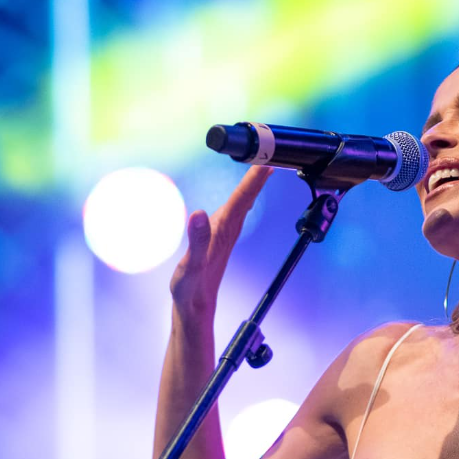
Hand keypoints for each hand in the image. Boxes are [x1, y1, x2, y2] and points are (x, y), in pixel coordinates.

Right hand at [169, 166, 272, 320]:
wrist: (195, 307)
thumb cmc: (191, 287)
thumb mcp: (190, 265)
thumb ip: (196, 241)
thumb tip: (199, 214)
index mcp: (223, 231)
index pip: (242, 199)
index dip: (253, 178)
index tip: (265, 158)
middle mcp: (228, 229)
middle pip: (247, 196)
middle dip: (257, 174)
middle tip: (268, 152)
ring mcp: (225, 233)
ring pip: (243, 202)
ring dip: (252, 184)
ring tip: (262, 166)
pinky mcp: (219, 237)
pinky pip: (235, 210)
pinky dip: (242, 196)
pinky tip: (243, 194)